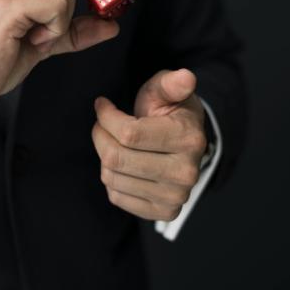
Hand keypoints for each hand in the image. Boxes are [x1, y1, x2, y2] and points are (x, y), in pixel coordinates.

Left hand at [92, 69, 207, 221]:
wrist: (186, 143)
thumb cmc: (170, 112)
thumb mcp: (168, 91)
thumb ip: (171, 83)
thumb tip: (186, 77)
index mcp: (189, 139)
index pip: (128, 134)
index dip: (106, 117)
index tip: (102, 105)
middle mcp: (186, 173)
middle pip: (116, 158)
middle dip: (100, 136)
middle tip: (101, 124)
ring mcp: (176, 197)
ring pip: (112, 178)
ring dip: (104, 156)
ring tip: (113, 142)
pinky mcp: (164, 212)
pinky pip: (117, 197)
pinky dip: (112, 178)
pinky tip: (123, 164)